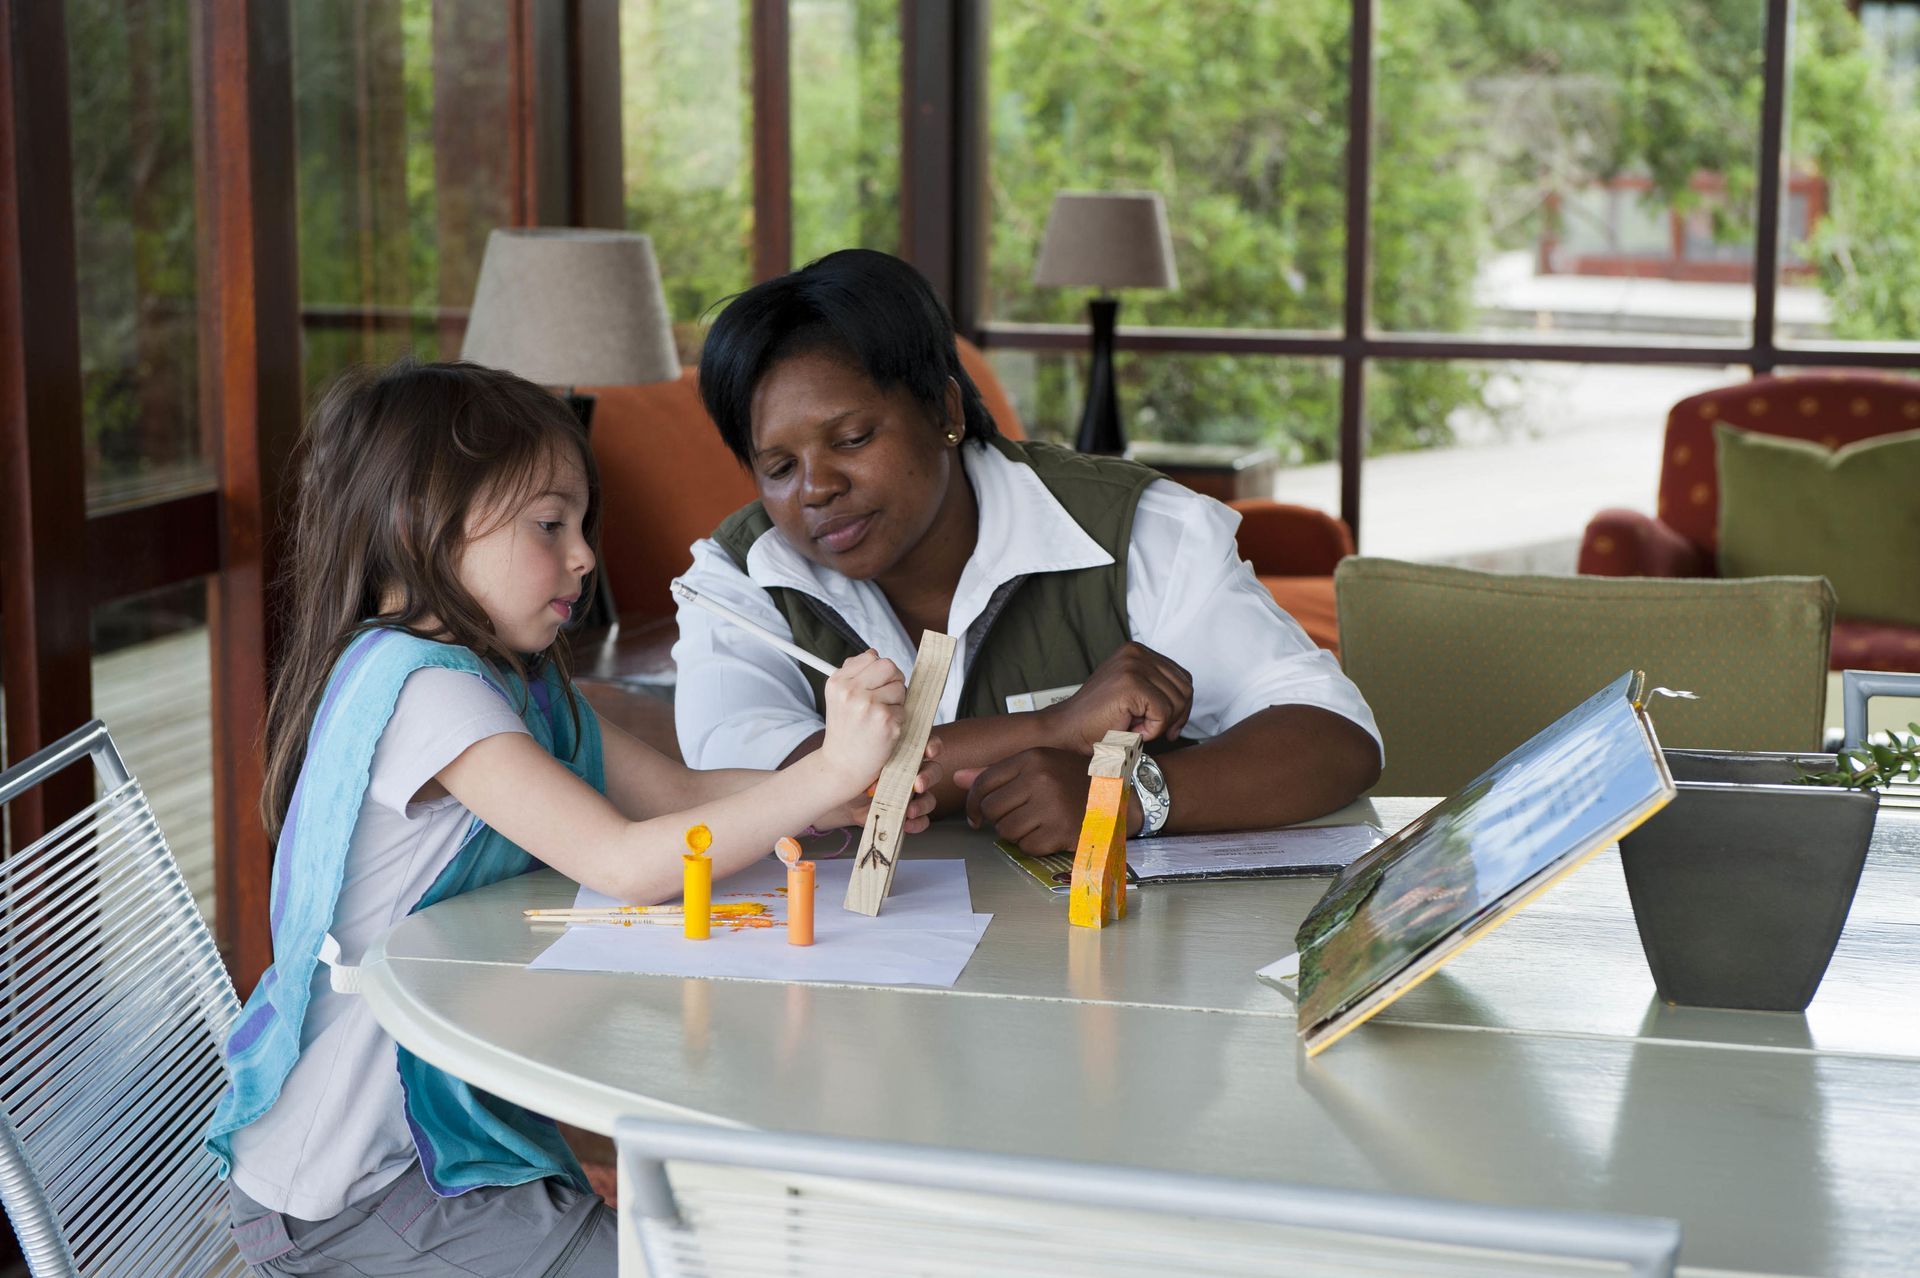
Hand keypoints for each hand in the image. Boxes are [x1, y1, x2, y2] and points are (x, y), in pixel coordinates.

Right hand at [819, 649, 905, 792]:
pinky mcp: (886, 721)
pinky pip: (905, 710)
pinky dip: (899, 720)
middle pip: (890, 667)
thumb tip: (873, 652)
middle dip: (893, 682)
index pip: (873, 657)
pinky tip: (884, 731)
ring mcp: (869, 706)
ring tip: (880, 718)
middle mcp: (851, 691)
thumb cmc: (845, 730)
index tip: (875, 686)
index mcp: (838, 682)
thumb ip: (854, 672)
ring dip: (897, 703)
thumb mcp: (839, 697)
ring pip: (901, 688)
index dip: (880, 672)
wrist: (842, 765)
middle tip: (885, 700)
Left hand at [820, 739, 944, 833]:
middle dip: (928, 777)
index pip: (926, 745)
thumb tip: (882, 779)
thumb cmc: (857, 775)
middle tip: (918, 784)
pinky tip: (906, 823)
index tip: (929, 751)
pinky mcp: (908, 814)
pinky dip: (917, 823)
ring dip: (922, 804)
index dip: (933, 746)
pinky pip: (922, 820)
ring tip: (910, 810)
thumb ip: (879, 767)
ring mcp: (912, 796)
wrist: (846, 801)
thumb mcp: (867, 767)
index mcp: (906, 755)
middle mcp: (913, 774)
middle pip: (934, 772)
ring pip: (930, 798)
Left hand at [954, 747, 1136, 853]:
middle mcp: (1040, 778)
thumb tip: (956, 778)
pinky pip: (1027, 846)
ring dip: (1016, 833)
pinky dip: (1034, 845)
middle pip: (991, 810)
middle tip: (1017, 817)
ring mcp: (1051, 805)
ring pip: (1006, 831)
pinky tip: (1049, 833)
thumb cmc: (1073, 779)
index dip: (973, 804)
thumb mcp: (1038, 765)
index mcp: (1031, 758)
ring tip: (1035, 824)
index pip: (983, 783)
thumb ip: (996, 773)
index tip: (975, 816)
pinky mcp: (1061, 830)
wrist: (1119, 795)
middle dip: (998, 819)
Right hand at [1037, 641, 1192, 752]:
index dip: (1181, 707)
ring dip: (1160, 725)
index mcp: (1137, 651)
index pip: (1183, 677)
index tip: (1167, 726)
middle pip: (1185, 688)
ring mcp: (1133, 665)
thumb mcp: (1135, 697)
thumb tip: (1189, 700)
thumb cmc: (1100, 721)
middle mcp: (1136, 652)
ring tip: (1134, 727)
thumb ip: (1159, 689)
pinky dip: (1152, 730)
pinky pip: (1164, 713)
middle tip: (1150, 731)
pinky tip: (1131, 729)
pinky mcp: (1130, 683)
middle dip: (1175, 717)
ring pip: (1177, 702)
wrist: (1067, 732)